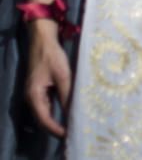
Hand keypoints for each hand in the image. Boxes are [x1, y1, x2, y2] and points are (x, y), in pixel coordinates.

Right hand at [25, 21, 71, 136]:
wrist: (43, 41)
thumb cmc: (52, 57)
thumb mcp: (63, 76)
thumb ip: (67, 94)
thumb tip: (74, 112)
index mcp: (34, 96)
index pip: (44, 120)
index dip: (56, 129)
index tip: (69, 135)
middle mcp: (33, 98)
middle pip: (44, 119)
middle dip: (57, 127)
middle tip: (73, 132)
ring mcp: (36, 93)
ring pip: (47, 112)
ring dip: (58, 119)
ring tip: (73, 124)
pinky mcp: (41, 89)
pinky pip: (49, 104)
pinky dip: (58, 109)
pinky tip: (70, 110)